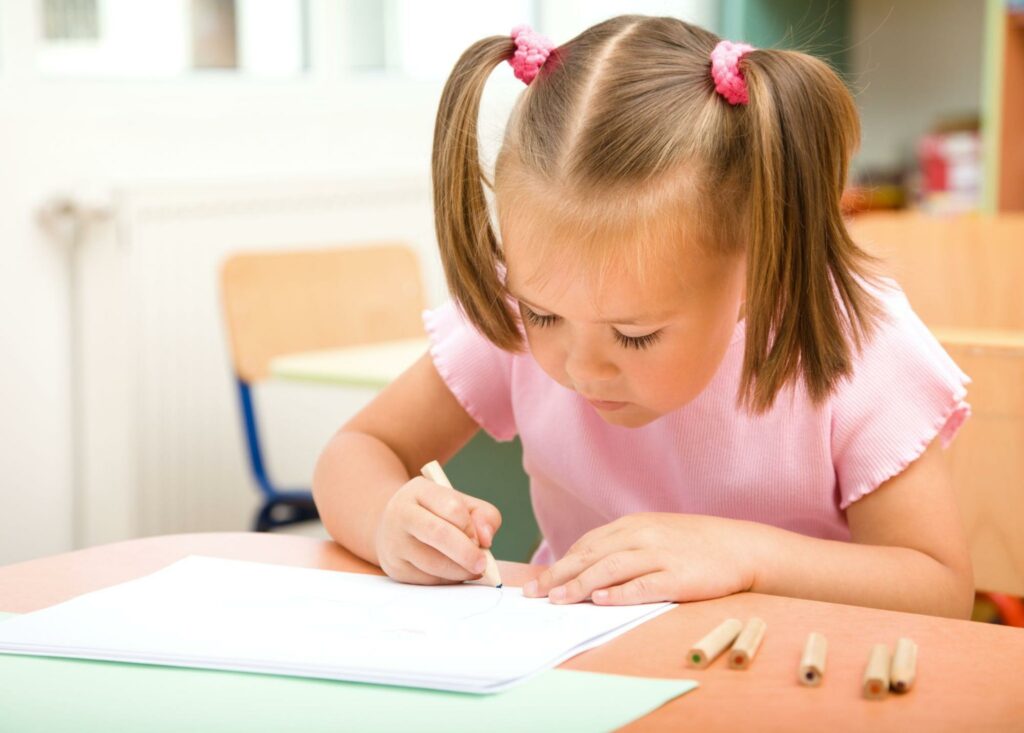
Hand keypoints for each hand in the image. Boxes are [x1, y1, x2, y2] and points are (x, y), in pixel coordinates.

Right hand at [375, 476, 501, 584]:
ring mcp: (395, 542)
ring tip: (472, 569)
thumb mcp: (461, 504)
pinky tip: (454, 573)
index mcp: (420, 491)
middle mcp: (401, 513)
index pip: (452, 507)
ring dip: (459, 570)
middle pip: (439, 534)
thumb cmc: (436, 514)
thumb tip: (486, 540)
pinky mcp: (395, 568)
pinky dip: (447, 580)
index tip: (480, 539)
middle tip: (482, 564)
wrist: (395, 527)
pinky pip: (427, 580)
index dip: (471, 527)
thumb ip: (484, 516)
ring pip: (433, 563)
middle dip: (466, 553)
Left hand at [522, 513, 760, 604]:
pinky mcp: (679, 576)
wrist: (741, 546)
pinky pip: (645, 585)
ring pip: (611, 569)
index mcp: (632, 525)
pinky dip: (621, 593)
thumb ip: (623, 547)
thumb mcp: (654, 534)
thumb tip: (587, 568)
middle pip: (591, 556)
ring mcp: (660, 555)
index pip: (586, 545)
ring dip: (580, 584)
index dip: (560, 564)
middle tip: (533, 594)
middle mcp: (641, 536)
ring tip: (558, 599)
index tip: (538, 582)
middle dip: (559, 575)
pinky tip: (602, 600)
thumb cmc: (693, 544)